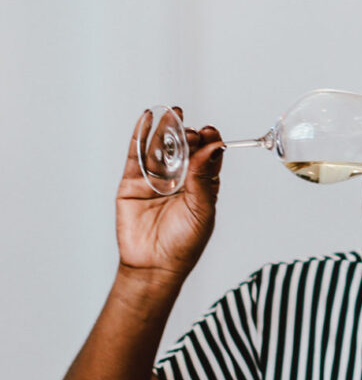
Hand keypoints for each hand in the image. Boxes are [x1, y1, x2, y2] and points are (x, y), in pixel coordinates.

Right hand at [116, 107, 225, 284]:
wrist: (154, 265)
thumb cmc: (184, 242)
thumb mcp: (202, 209)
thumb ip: (203, 178)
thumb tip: (211, 147)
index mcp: (202, 185)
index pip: (206, 157)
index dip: (209, 142)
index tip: (210, 132)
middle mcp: (179, 180)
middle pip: (184, 149)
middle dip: (188, 136)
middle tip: (191, 131)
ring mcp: (155, 179)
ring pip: (161, 148)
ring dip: (167, 130)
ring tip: (173, 113)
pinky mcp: (133, 182)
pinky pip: (136, 155)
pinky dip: (140, 135)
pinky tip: (147, 118)